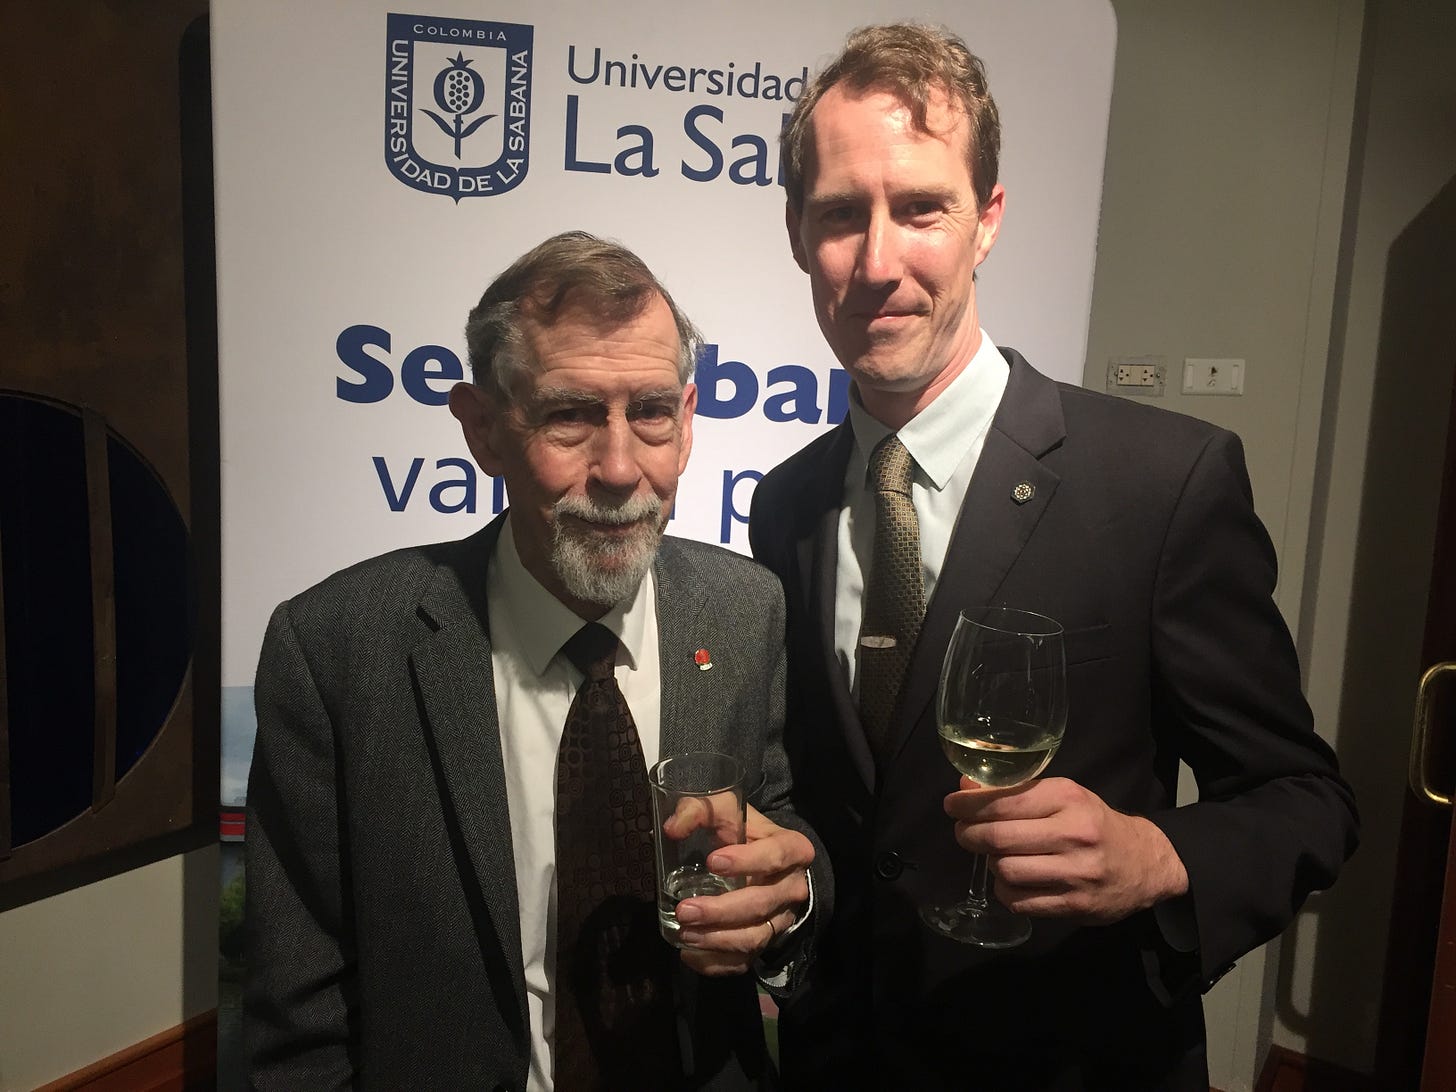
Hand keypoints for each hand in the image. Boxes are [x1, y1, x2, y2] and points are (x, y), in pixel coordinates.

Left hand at [673, 805, 812, 975]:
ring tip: (683, 933)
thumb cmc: (742, 832)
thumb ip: (698, 810)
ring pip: (755, 937)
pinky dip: (716, 963)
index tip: (712, 861)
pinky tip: (689, 954)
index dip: (747, 862)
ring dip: (718, 940)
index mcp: (792, 849)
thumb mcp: (726, 810)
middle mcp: (793, 888)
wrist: (762, 858)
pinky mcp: (765, 941)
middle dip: (722, 911)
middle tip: (684, 910)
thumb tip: (672, 829)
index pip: (776, 856)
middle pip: (761, 904)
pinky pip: (745, 961)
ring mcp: (781, 919)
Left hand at [944, 776, 1187, 923]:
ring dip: (991, 864)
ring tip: (995, 857)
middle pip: (999, 837)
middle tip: (964, 833)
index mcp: (1067, 798)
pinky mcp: (1075, 905)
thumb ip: (1016, 791)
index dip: (969, 804)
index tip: (952, 806)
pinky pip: (1019, 901)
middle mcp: (1073, 833)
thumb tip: (965, 786)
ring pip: (1006, 870)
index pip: (1004, 800)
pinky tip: (1012, 881)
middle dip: (970, 834)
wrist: (1147, 863)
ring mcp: (1076, 872)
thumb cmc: (1095, 823)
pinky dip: (1005, 890)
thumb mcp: (1062, 796)